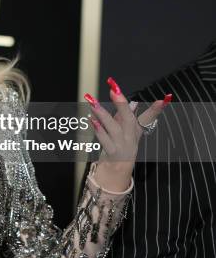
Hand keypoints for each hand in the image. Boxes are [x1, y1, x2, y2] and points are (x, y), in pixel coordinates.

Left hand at [84, 77, 171, 191]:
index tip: (166, 98)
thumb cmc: (123, 143)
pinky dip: (98, 130)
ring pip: (114, 129)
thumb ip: (128, 114)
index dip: (156, 109)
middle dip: (122, 104)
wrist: (119, 167)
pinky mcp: (112, 152)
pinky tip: (91, 119)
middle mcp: (131, 137)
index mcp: (137, 129)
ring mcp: (122, 145)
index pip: (149, 117)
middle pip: (129, 120)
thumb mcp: (129, 129)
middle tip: (114, 90)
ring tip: (93, 103)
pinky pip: (104, 140)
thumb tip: (133, 102)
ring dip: (103, 115)